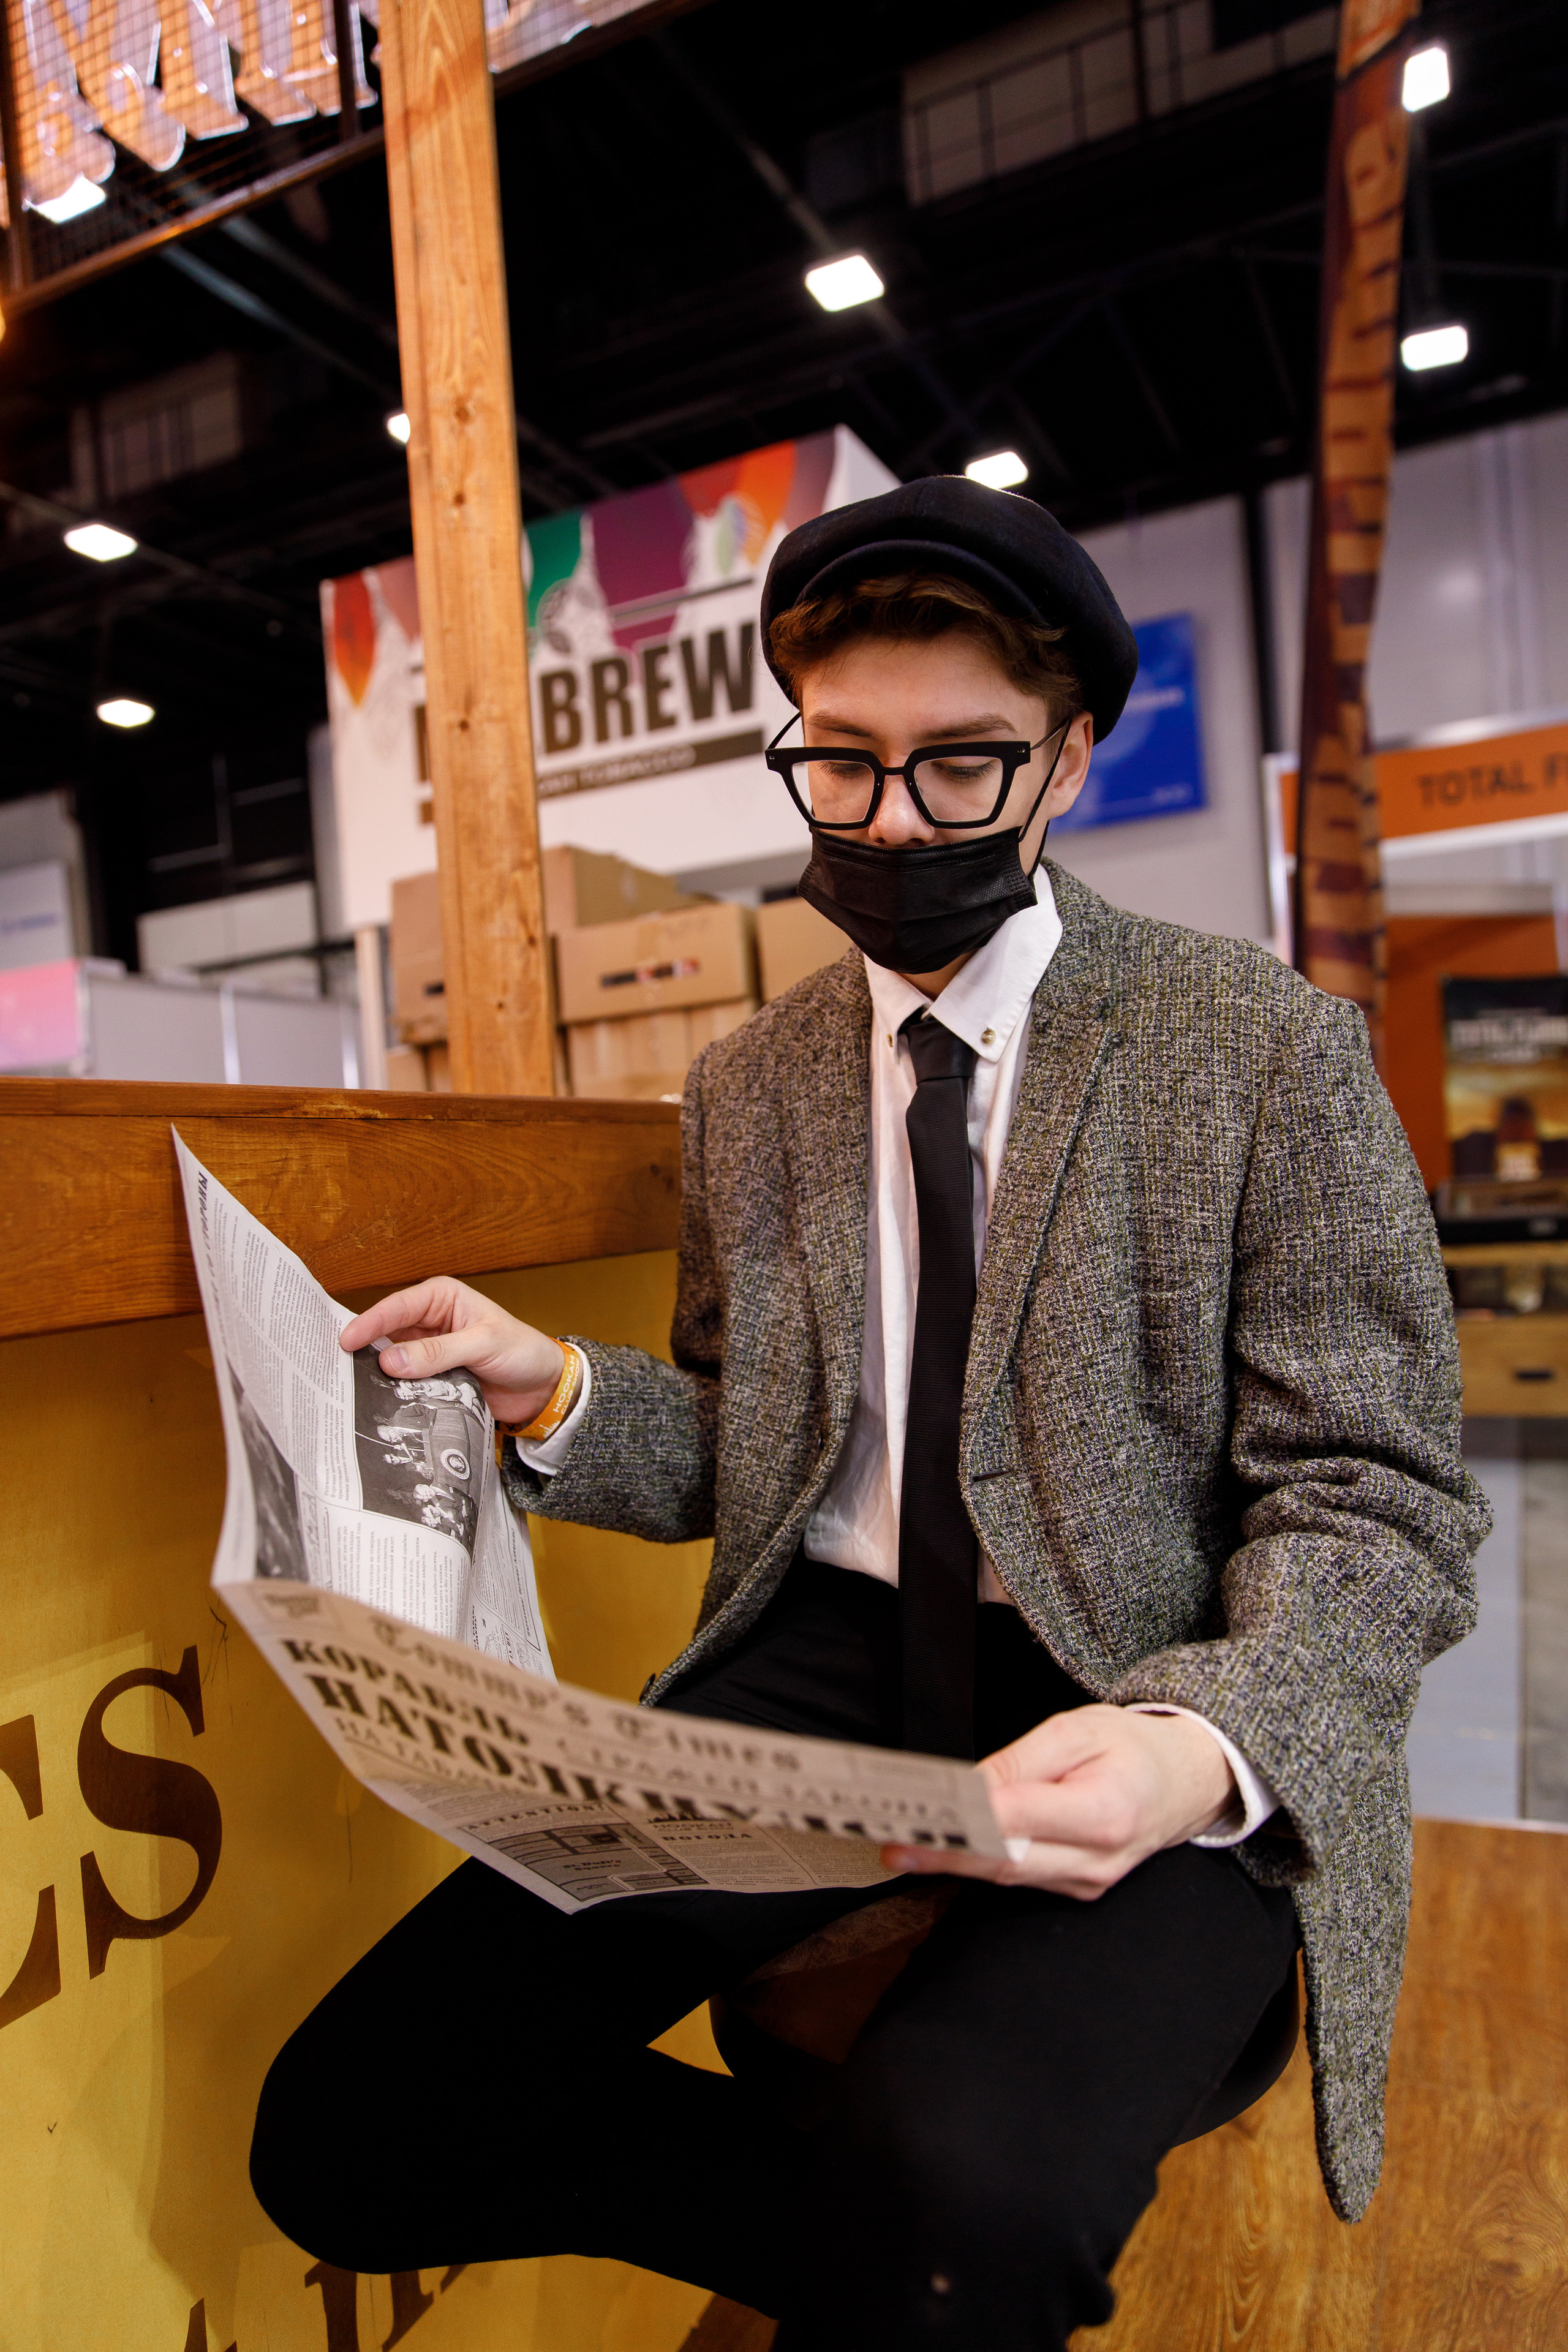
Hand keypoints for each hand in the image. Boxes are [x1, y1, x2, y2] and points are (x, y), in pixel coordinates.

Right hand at [340, 1279, 568, 1425]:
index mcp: (441, 1298)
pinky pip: (405, 1382)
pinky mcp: (432, 1377)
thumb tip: (390, 1360)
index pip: (397, 1307)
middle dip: (363, 1347)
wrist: (542, 1386)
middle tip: (334, 1364)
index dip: (369, 1323)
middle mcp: (430, 1322)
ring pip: (392, 1360)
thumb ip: (438, 1352)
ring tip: (348, 1386)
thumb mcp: (483, 1344)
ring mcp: (428, 1352)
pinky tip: (375, 1401)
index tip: (345, 1341)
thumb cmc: (521, 1351)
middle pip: (387, 1333)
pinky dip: (392, 1390)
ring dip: (376, 1373)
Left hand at [882, 1705, 1235, 1901]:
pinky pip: (1020, 1877)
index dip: (961, 1820)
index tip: (916, 1813)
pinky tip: (943, 1848)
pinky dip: (979, 1862)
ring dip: (952, 1860)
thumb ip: (1020, 1763)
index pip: (1016, 1822)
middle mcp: (1097, 1859)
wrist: (1183, 1782)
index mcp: (1103, 1811)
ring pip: (1006, 1874)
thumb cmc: (1131, 1748)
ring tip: (900, 1841)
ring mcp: (1088, 1881)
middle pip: (1003, 1861)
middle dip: (942, 1851)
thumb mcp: (1077, 1731)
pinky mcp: (1077, 1888)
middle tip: (889, 1839)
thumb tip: (968, 1788)